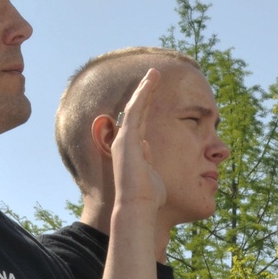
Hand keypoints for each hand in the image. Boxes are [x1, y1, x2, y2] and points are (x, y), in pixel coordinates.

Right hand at [111, 69, 166, 212]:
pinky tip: (150, 80)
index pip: (139, 125)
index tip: (150, 97)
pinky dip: (143, 93)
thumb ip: (150, 163)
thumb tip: (148, 149)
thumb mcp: (152, 177)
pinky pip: (135, 109)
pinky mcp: (126, 137)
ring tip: (153, 73)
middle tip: (151, 77)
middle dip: (143, 94)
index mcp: (132, 152)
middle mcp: (125, 143)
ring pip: (135, 107)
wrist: (137, 206)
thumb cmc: (148, 198)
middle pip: (135, 113)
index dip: (145, 110)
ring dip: (144, 89)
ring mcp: (124, 139)